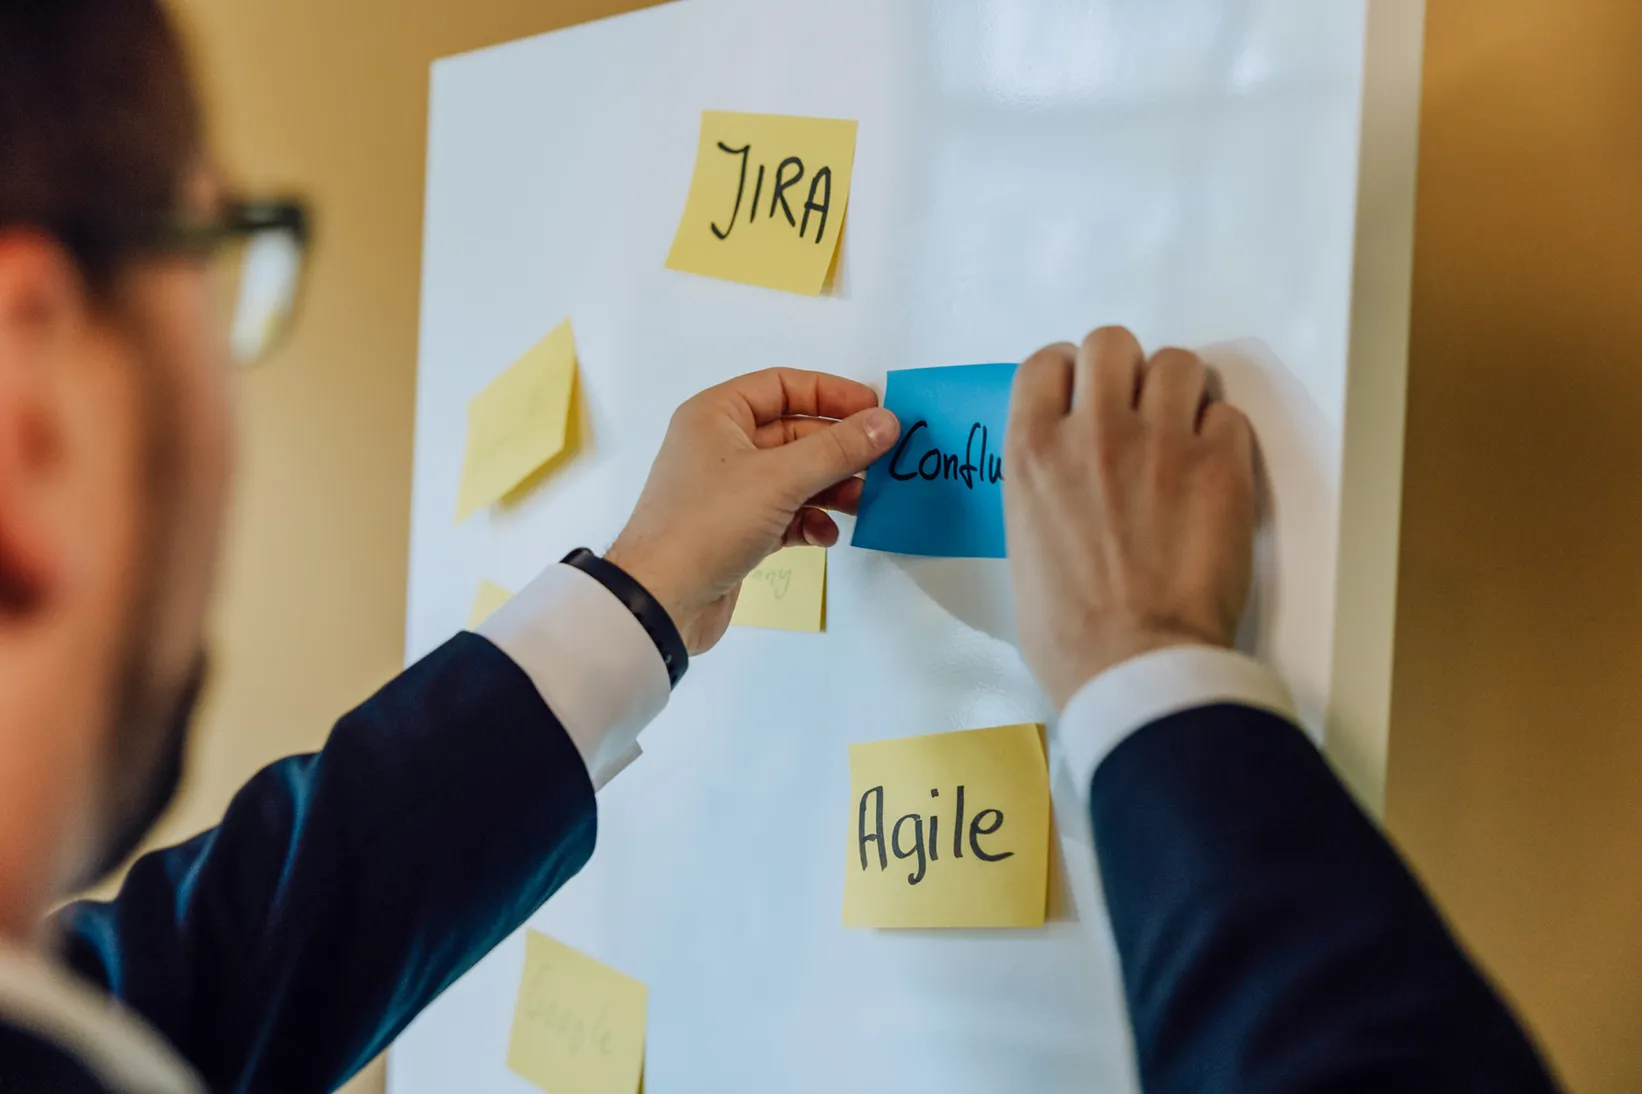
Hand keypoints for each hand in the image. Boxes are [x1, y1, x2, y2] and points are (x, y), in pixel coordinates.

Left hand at [607, 369, 899, 653]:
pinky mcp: (737, 530)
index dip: (832, 394)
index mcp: (717, 415)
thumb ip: (837, 448)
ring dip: (830, 487)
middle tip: (882, 462)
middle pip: (794, 433)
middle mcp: (720, 445)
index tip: (877, 410)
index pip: (783, 386)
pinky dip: (809, 521)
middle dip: (838, 449)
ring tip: (862, 503)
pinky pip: (785, 513)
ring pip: (794, 476)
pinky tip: (825, 535)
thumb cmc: (709, 523)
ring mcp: (729, 490)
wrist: (661, 601)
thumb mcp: (779, 478)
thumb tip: (887, 422)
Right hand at [1004, 327, 1256, 707]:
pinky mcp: (1220, 466)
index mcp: (1032, 450)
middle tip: (1135, 411)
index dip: (1068, 376)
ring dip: (1178, 392)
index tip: (1082, 401)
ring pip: (1176, 363)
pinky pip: (1228, 415)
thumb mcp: (1022, 543)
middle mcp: (1094, 430)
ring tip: (1181, 433)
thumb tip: (1066, 473)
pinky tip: (1213, 473)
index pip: (1046, 362)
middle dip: (1123, 370)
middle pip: (1110, 342)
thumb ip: (1042, 486)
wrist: (1135, 664)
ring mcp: (1161, 442)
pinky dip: (1221, 437)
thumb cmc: (1069, 631)